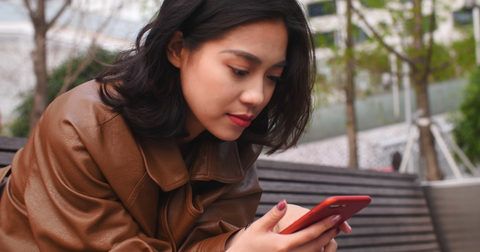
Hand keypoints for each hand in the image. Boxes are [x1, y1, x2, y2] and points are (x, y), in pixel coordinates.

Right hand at [225, 200, 351, 251]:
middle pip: (316, 245)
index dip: (324, 225)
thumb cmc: (248, 243)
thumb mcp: (258, 227)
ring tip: (332, 231)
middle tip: (339, 222)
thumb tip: (284, 202)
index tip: (336, 217)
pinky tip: (319, 243)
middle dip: (329, 233)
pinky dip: (316, 251)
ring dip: (325, 243)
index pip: (309, 234)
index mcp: (283, 245)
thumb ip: (273, 215)